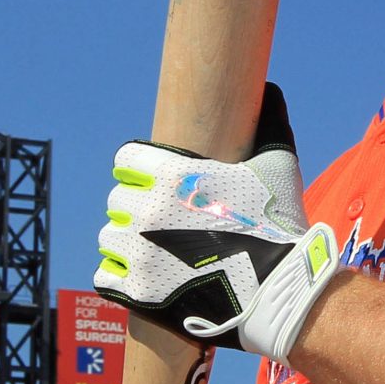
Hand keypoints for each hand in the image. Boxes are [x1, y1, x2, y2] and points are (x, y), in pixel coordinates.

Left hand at [94, 84, 338, 362]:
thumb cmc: (278, 228)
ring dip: (126, 243)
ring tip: (151, 252)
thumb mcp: (278, 169)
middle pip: (118, 201)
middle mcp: (147, 210)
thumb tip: (270, 89)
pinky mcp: (136, 291)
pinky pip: (105, 275)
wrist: (278, 294)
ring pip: (110, 239)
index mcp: (172, 175)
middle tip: (159, 222)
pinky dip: (120, 276)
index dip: (140, 170)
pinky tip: (141, 276)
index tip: (151, 182)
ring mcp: (138, 253)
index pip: (127, 160)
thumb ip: (270, 125)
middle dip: (136, 208)